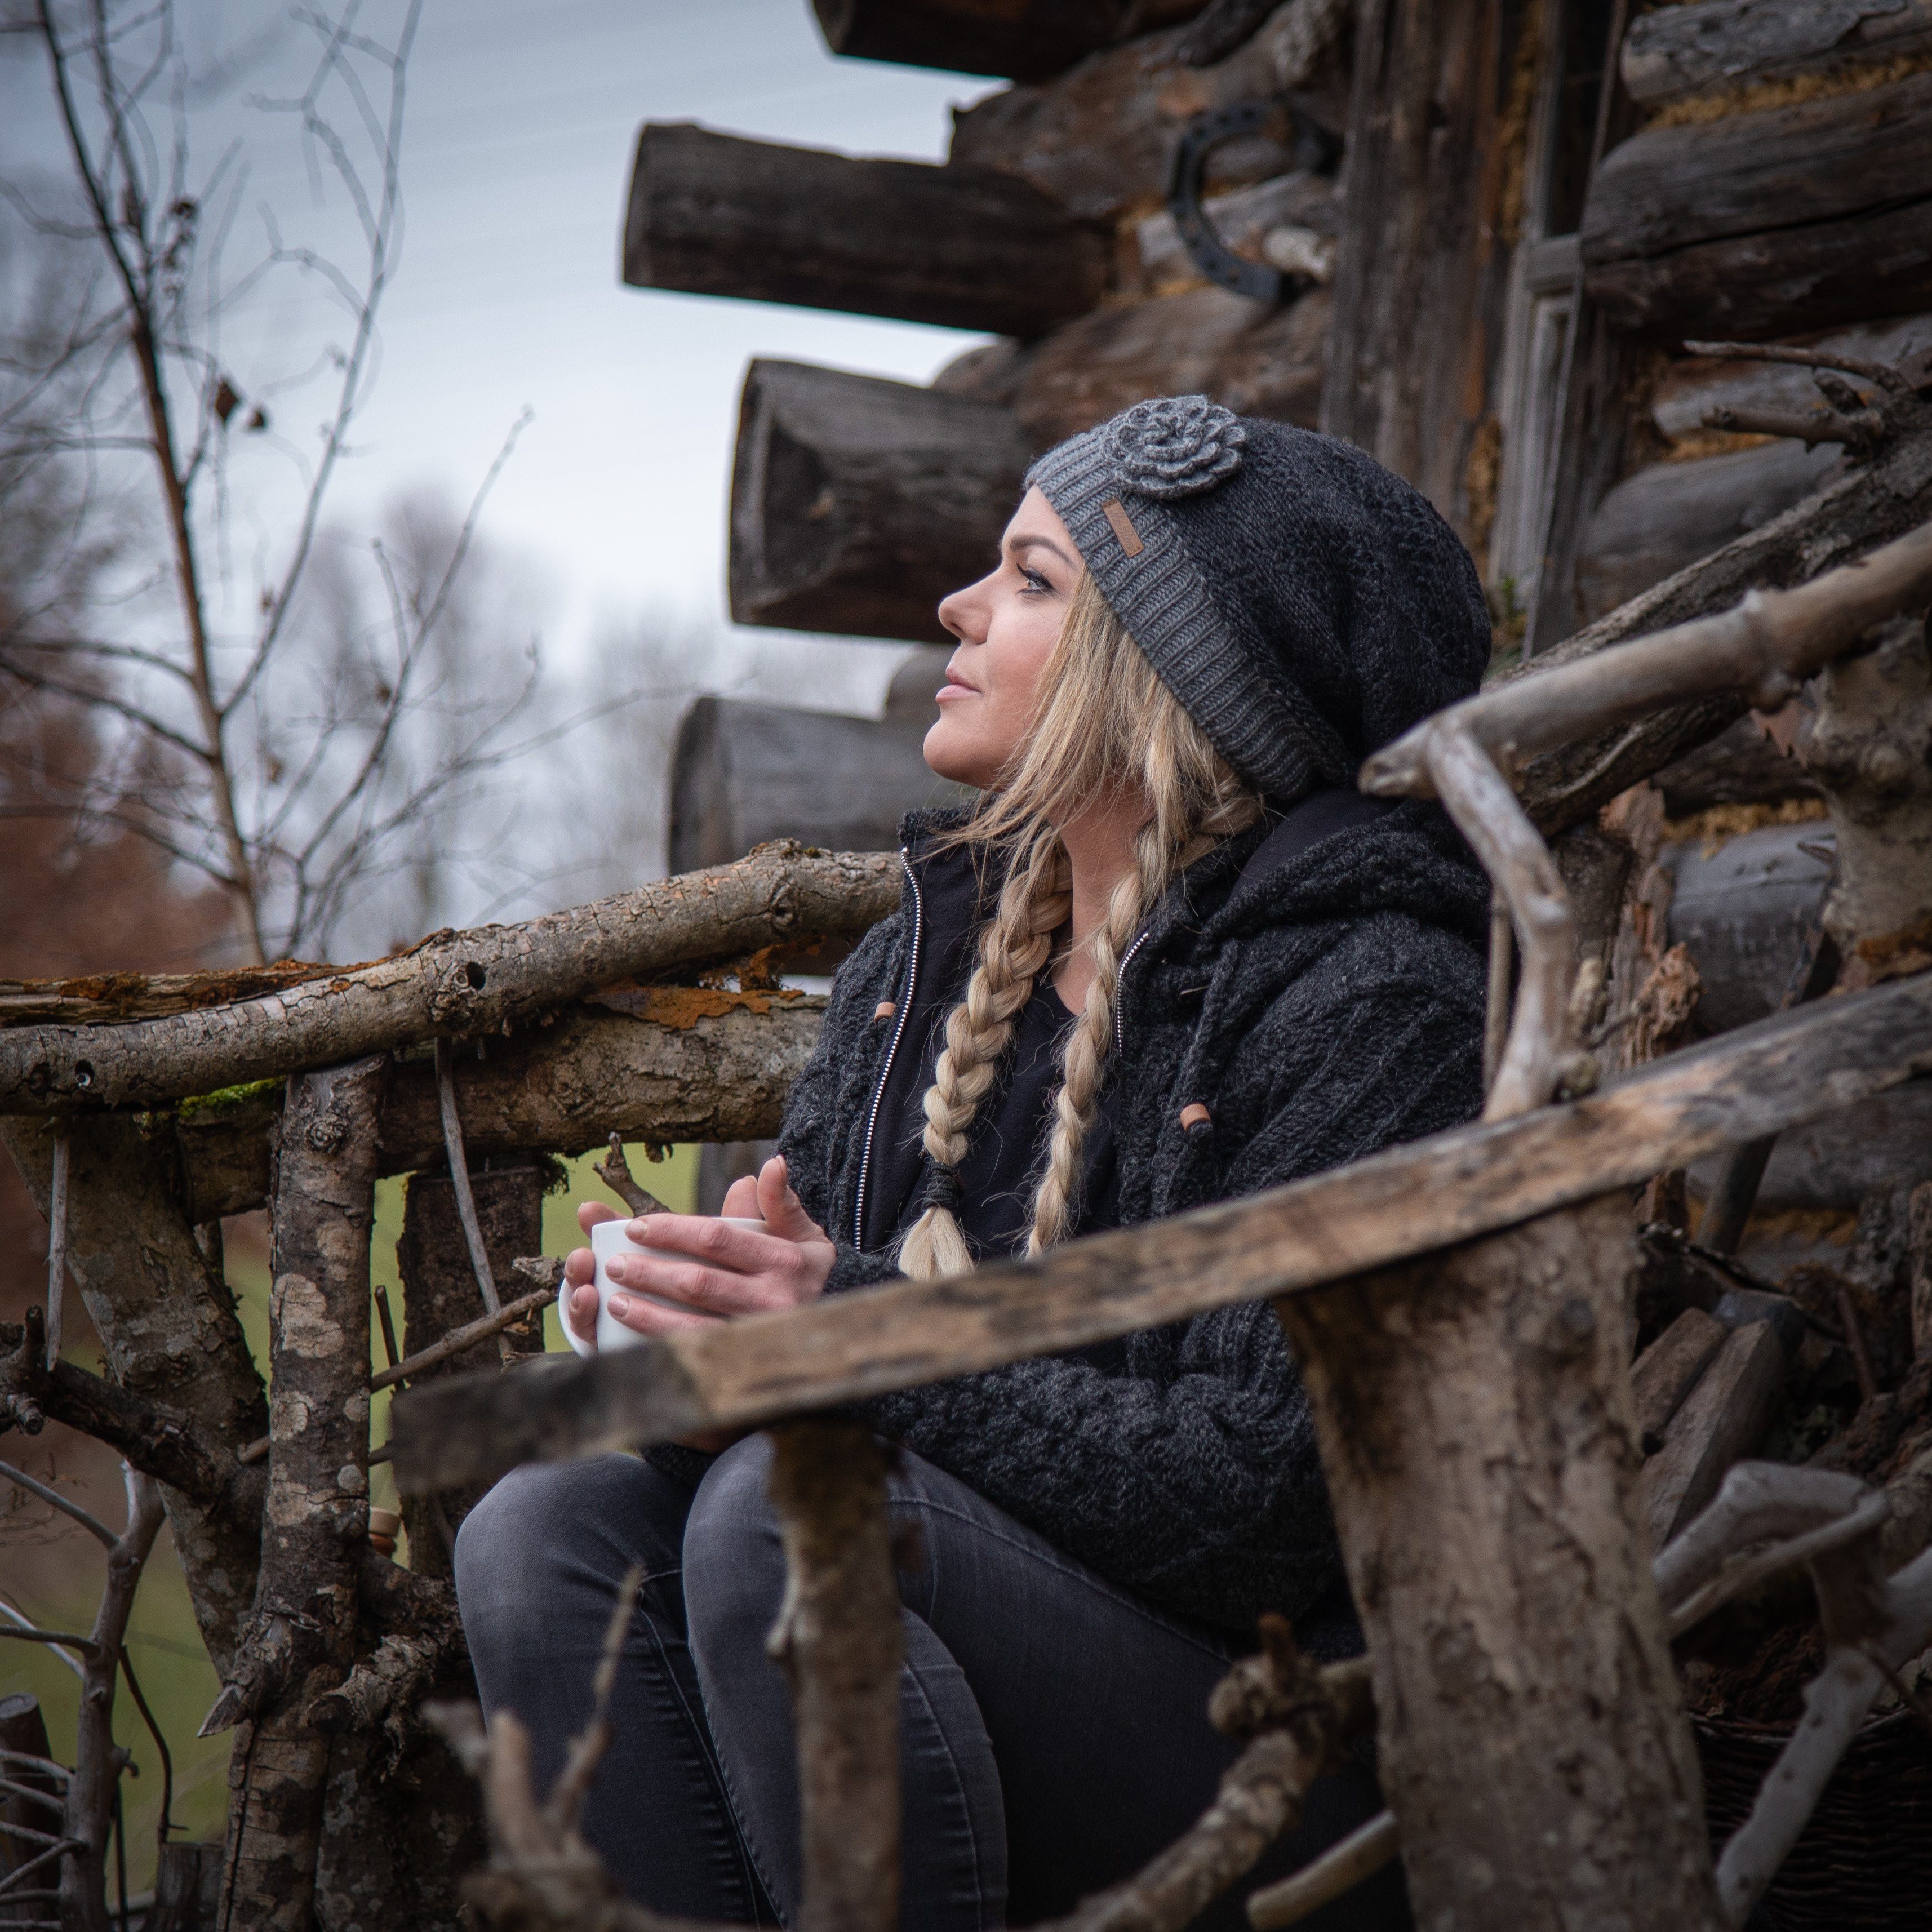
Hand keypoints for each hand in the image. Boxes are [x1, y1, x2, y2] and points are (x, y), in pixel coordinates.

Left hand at [559, 1156, 832, 1349]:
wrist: (831, 1328)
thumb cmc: (804, 1270)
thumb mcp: (802, 1233)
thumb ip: (781, 1201)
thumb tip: (771, 1165)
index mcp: (785, 1260)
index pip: (717, 1239)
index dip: (672, 1231)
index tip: (635, 1226)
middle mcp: (775, 1300)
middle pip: (699, 1282)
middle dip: (651, 1271)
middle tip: (614, 1263)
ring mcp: (758, 1336)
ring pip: (693, 1324)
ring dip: (648, 1312)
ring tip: (613, 1298)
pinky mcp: (744, 1364)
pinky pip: (695, 1354)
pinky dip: (660, 1342)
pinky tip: (634, 1334)